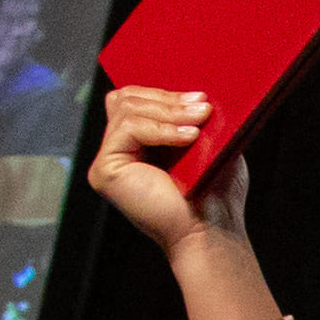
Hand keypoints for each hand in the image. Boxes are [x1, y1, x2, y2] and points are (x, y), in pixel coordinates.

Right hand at [85, 86, 253, 259]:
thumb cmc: (215, 194)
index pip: (136, 100)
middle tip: (202, 106)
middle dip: (167, 98)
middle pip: (126, 98)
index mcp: (137, 144)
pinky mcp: (104, 171)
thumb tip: (196, 88)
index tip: (201, 98)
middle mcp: (117, 151)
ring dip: (168, 111)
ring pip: (127, 109)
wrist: (212, 231)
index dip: (164, 93)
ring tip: (200, 120)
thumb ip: (193, 116)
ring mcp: (107, 161)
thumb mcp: (208, 143)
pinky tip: (188, 137)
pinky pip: (127, 129)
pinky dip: (160, 129)